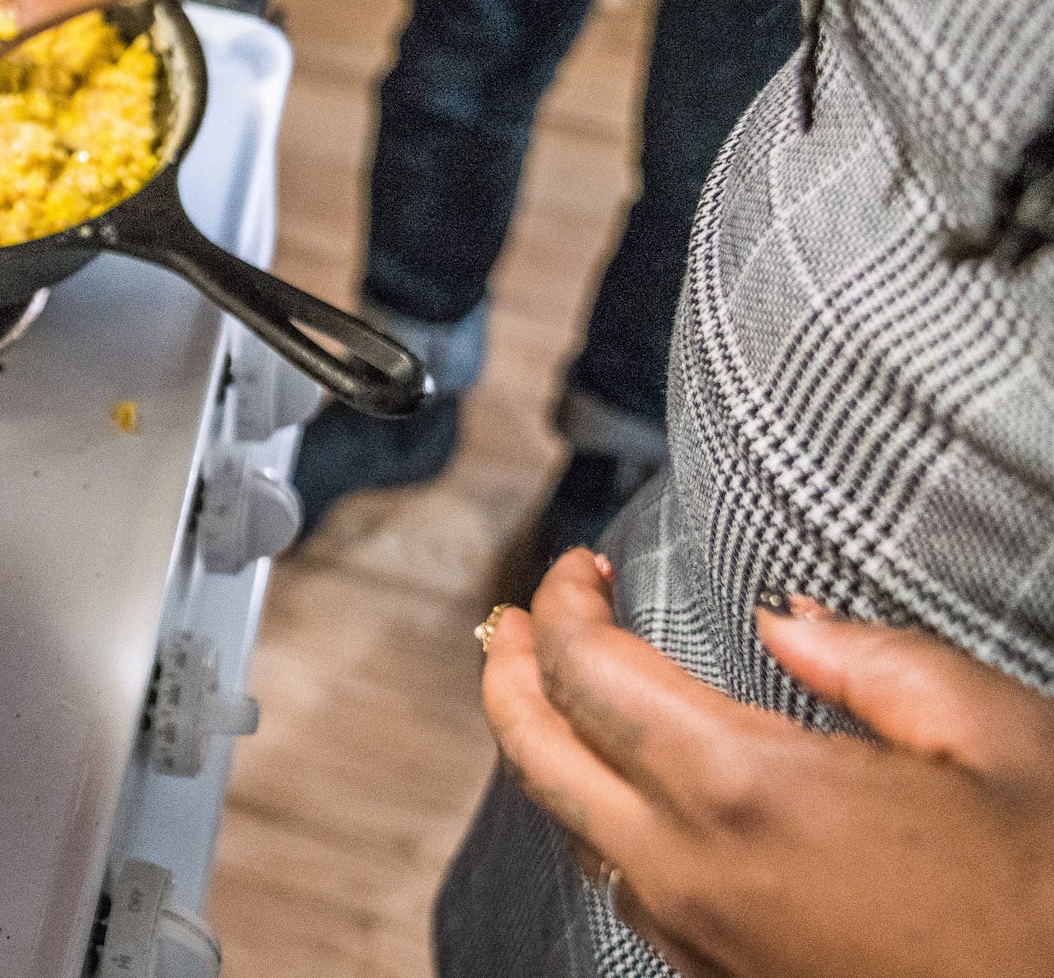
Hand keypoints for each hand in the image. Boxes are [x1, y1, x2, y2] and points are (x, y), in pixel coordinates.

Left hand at [482, 549, 1053, 977]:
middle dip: (507, 670)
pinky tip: (626, 789)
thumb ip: (872, 659)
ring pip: (570, 825)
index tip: (577, 568)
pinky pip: (624, 886)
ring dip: (544, 746)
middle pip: (535, 753)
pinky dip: (596, 817)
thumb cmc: (1052, 898)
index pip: (587, 672)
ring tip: (552, 689)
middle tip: (511, 619)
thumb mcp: (995, 739)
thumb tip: (790, 620)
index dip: (563, 604)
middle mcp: (692, 871)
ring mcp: (697, 939)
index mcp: (744, 790)